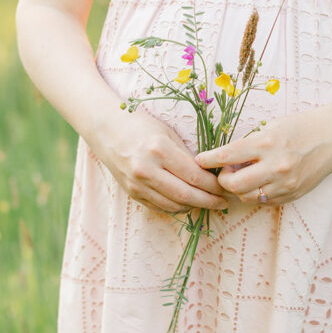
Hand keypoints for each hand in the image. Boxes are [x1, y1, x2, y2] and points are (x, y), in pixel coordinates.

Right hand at [88, 108, 231, 215]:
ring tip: (208, 201)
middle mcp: (146, 169)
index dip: (214, 186)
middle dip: (209, 201)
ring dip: (194, 206)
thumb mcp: (167, 133)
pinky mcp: (131, 192)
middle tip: (224, 202)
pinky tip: (187, 202)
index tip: (226, 187)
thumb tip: (210, 174)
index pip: (194, 176)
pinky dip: (176, 207)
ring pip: (173, 205)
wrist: (105, 128)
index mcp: (159, 150)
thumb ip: (186, 155)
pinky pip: (159, 207)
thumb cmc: (140, 125)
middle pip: (186, 195)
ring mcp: (137, 184)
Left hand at [193, 107, 331, 205]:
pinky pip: (262, 201)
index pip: (226, 156)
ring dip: (237, 188)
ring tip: (242, 175)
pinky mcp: (291, 195)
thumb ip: (249, 143)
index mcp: (267, 143)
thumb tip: (224, 158)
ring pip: (246, 197)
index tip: (199, 160)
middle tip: (224, 171)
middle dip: (221, 179)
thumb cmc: (299, 127)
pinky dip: (254, 193)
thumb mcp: (271, 126)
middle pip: (233, 185)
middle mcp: (275, 166)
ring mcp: (284, 184)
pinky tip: (257, 181)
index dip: (208, 160)